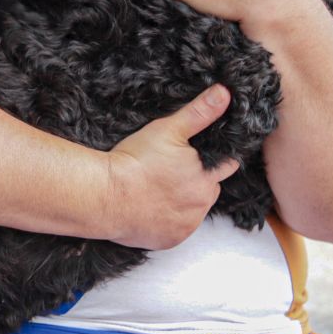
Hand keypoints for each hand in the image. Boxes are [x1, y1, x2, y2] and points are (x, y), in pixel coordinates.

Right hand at [101, 85, 239, 249]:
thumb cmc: (135, 161)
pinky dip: (170, 220)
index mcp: (207, 176)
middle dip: (199, 180)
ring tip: (160, 189)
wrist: (105, 196)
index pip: (227, 165)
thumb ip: (200, 112)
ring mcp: (187, 224)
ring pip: (195, 209)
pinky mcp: (171, 240)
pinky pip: (178, 229)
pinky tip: (153, 208)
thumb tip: (225, 93)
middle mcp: (202, 204)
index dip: (215, 158)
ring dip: (186, 201)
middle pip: (210, 189)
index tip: (199, 156)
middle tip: (173, 171)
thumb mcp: (168, 129)